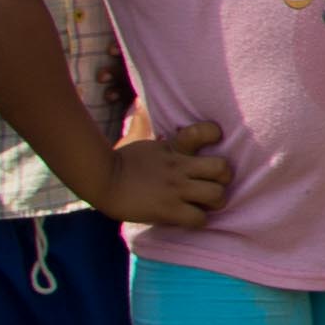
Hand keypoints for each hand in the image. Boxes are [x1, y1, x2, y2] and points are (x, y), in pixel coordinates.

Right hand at [91, 117, 234, 230]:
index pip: (206, 131)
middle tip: (213, 184)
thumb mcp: (139, 138)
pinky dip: (198, 220)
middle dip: (223, 179)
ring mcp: (176, 189)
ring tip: (205, 204)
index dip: (214, 135)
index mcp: (174, 147)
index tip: (213, 140)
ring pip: (217, 195)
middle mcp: (180, 167)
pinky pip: (199, 219)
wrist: (101, 180)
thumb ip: (147, 125)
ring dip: (214, 202)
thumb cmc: (120, 161)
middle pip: (222, 169)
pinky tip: (190, 217)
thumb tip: (138, 104)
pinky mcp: (169, 210)